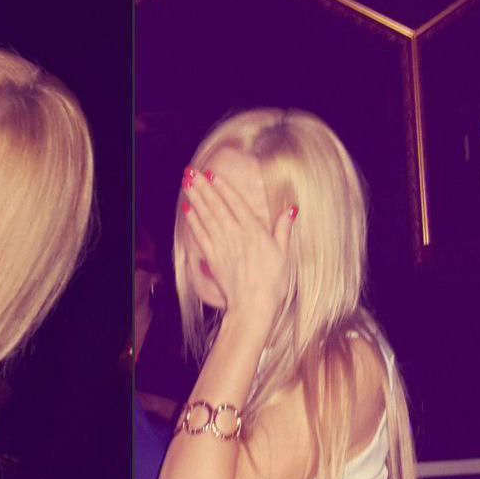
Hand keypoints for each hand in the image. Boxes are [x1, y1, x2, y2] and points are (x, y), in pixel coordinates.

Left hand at [182, 166, 296, 327]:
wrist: (253, 306)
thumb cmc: (272, 282)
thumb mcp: (284, 254)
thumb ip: (283, 229)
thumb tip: (291, 209)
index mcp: (254, 232)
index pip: (235, 203)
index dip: (223, 187)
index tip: (212, 174)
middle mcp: (236, 235)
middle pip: (217, 206)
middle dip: (204, 187)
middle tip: (192, 172)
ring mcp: (222, 246)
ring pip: (206, 217)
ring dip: (196, 199)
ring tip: (187, 184)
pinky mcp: (212, 258)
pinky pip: (201, 236)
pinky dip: (193, 221)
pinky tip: (187, 210)